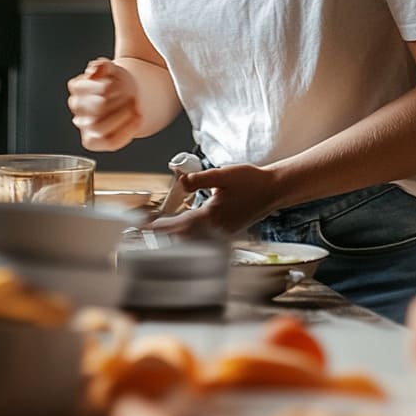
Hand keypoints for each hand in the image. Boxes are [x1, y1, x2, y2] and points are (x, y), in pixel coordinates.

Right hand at [66, 58, 141, 150]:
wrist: (126, 96)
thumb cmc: (116, 83)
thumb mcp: (112, 68)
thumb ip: (103, 66)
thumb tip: (94, 71)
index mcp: (77, 86)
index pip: (93, 89)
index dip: (112, 87)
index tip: (120, 84)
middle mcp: (77, 107)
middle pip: (99, 107)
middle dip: (120, 100)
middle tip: (130, 96)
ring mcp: (83, 125)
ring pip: (100, 127)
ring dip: (123, 116)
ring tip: (133, 107)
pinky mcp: (93, 141)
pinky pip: (109, 142)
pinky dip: (127, 132)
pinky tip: (137, 119)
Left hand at [151, 163, 281, 236]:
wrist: (273, 190)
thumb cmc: (252, 182)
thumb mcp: (224, 175)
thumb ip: (201, 179)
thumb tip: (182, 182)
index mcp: (211, 217)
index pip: (178, 227)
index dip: (158, 229)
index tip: (142, 229)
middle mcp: (215, 229)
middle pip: (182, 238)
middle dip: (162, 237)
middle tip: (143, 233)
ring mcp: (221, 233)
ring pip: (191, 241)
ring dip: (174, 238)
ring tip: (157, 234)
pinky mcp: (225, 231)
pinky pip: (201, 239)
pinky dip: (188, 237)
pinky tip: (182, 232)